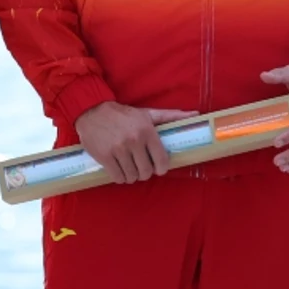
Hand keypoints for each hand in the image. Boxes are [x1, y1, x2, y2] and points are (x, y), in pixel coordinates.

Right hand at [75, 102, 198, 183]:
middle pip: (146, 172)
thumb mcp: (148, 113)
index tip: (158, 168)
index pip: (161, 160)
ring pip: (132, 177)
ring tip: (130, 168)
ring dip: (132, 176)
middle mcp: (134, 141)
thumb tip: (195, 114)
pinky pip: (117, 177)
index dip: (161, 168)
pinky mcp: (104, 157)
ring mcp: (118, 150)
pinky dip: (120, 178)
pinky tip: (119, 170)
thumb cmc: (124, 114)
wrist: (93, 111)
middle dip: (145, 173)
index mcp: (147, 131)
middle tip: (141, 168)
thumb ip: (171, 116)